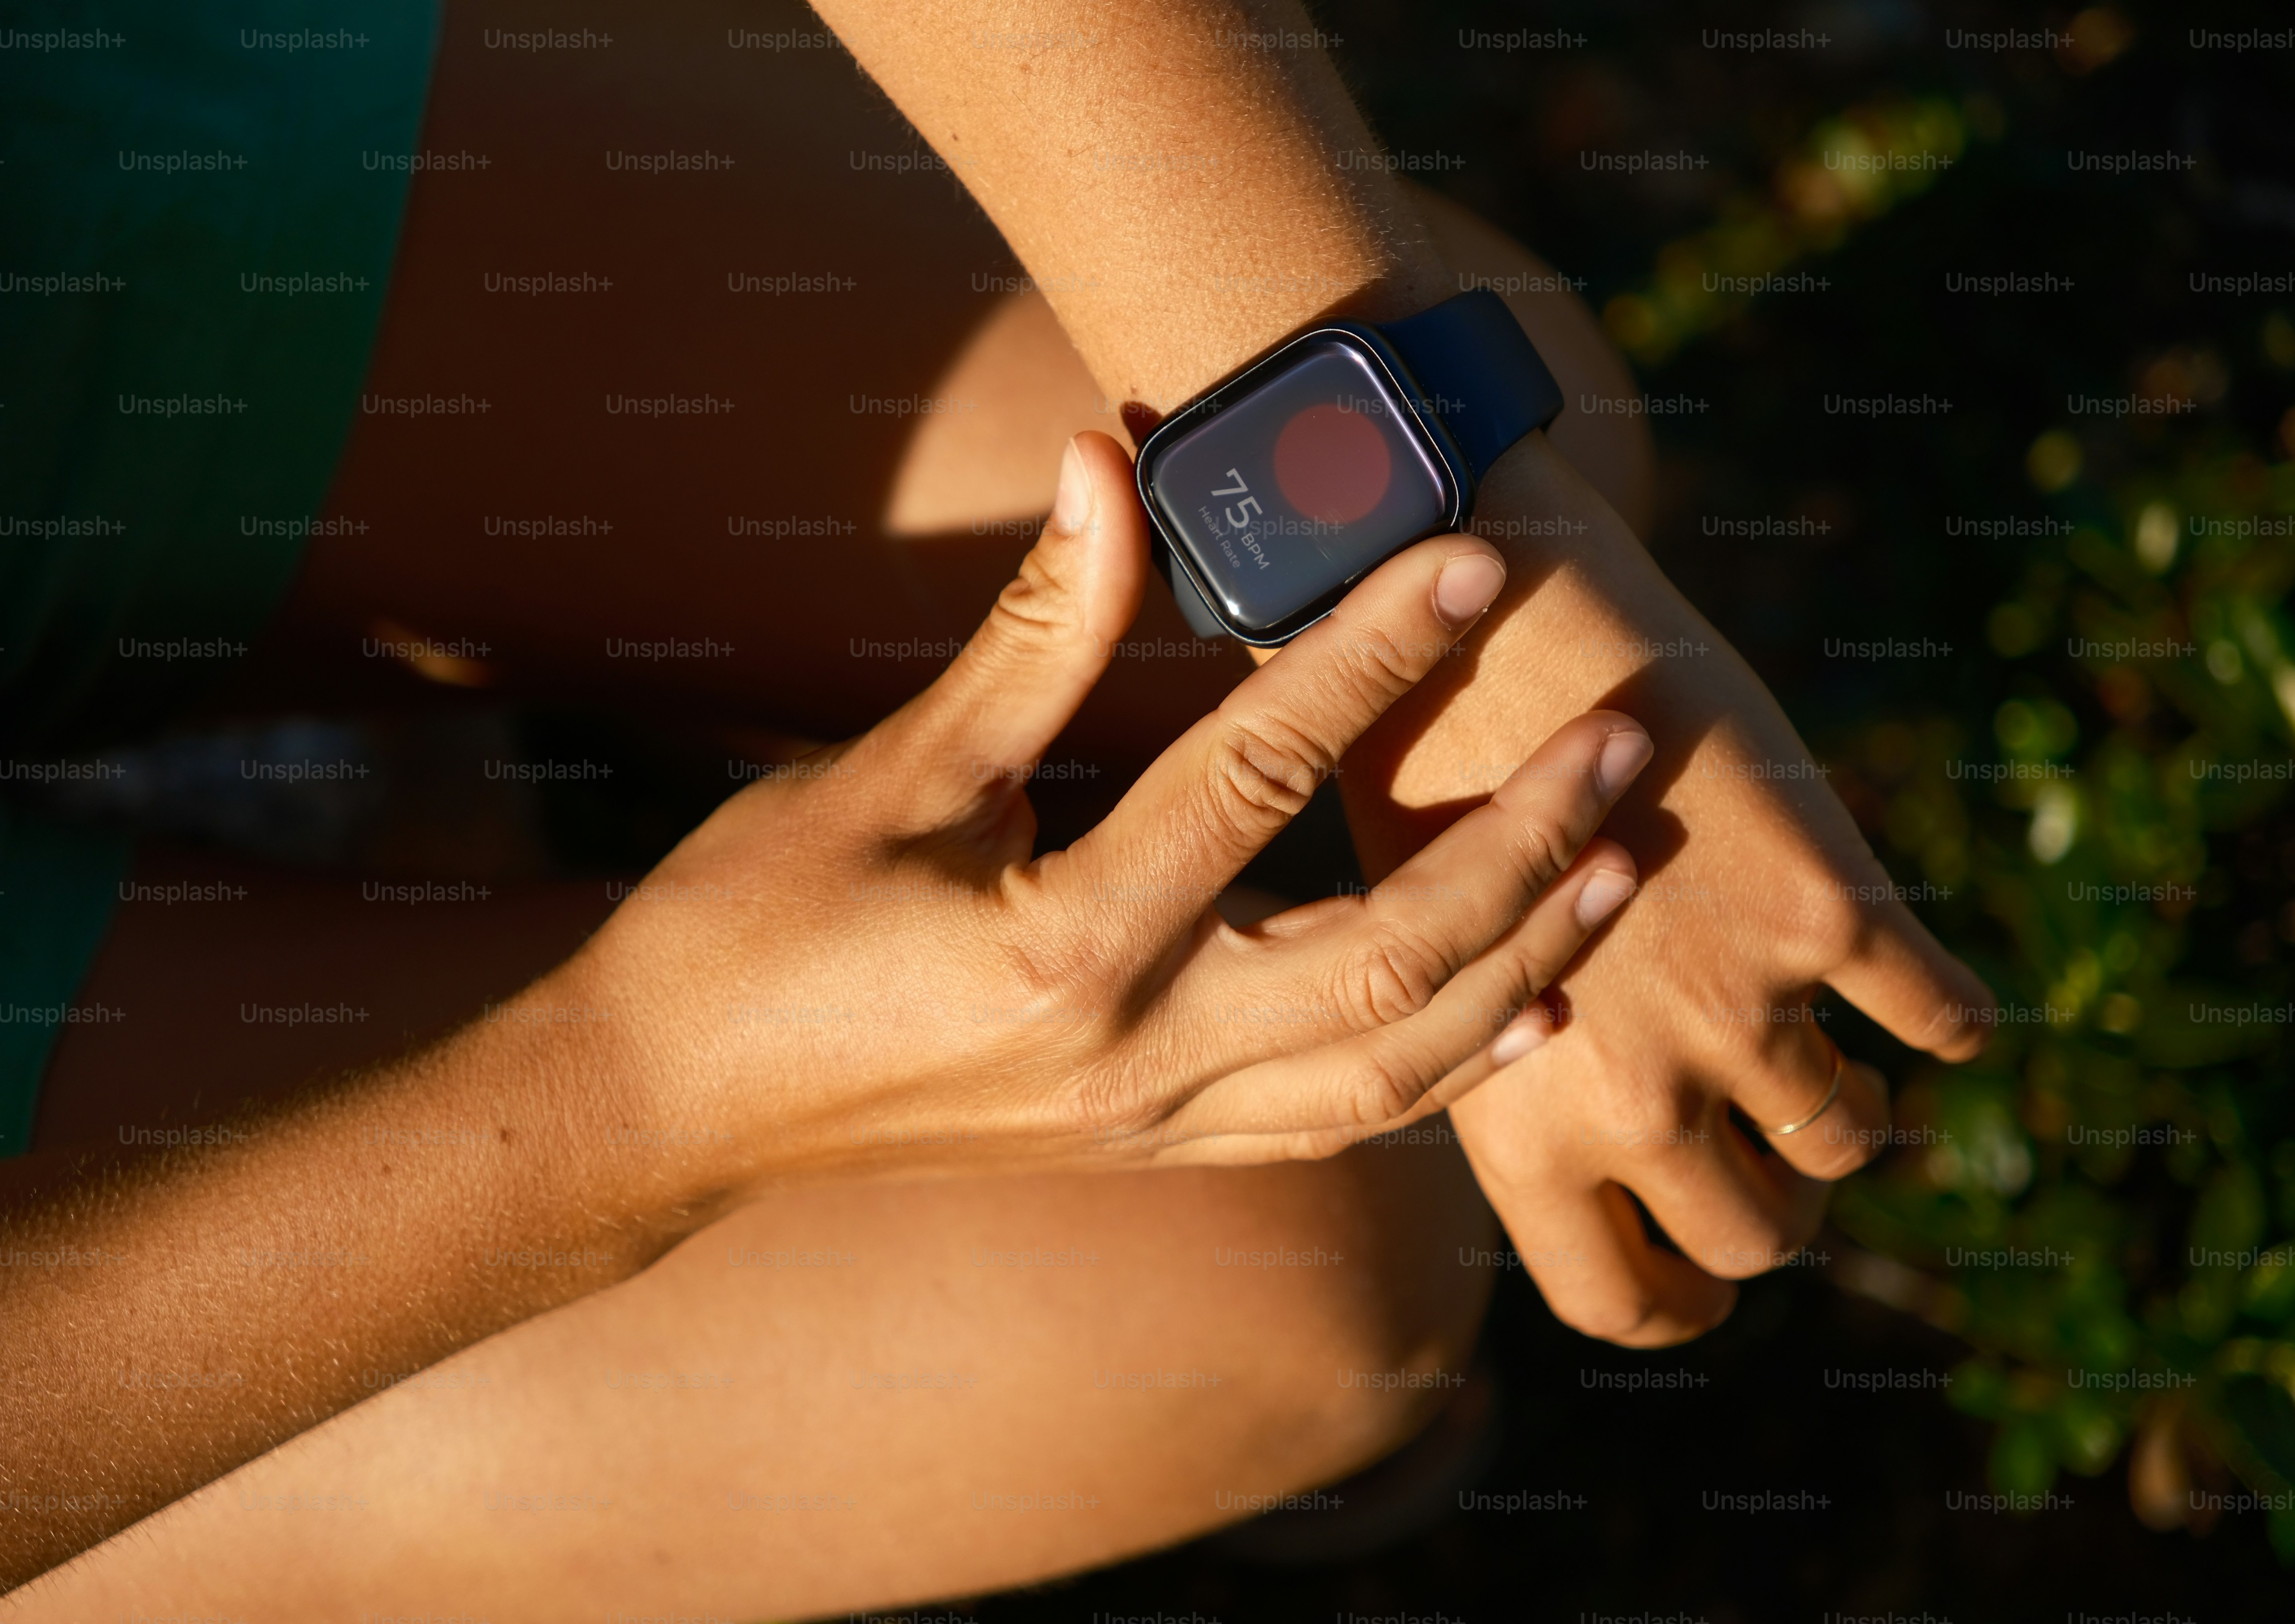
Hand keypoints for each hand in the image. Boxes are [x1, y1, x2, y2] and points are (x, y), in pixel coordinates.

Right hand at [563, 431, 1651, 1197]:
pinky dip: (1450, 1072)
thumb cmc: (753, 931)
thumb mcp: (891, 772)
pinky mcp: (1155, 1147)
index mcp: (1065, 947)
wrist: (669, 1110)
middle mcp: (1139, 1056)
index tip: (1467, 556)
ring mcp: (1157, 1122)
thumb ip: (1031, 630)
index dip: (1372, 652)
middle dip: (1522, 843)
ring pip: (1395, 1065)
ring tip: (1620, 869)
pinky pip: (1342, 1126)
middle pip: (1390, 954)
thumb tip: (1110, 462)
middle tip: (1625, 740)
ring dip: (1522, 963)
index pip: (1262, 773)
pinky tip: (1529, 1014)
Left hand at [1342, 434, 1996, 1345]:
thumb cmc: (1437, 794)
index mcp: (1522, 1126)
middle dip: (1774, 1203)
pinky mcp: (1826, 908)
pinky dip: (1949, 1016)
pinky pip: (1943, 1015)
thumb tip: (1611, 1155)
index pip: (1621, 1301)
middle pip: (1759, 1233)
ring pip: (1851, 1137)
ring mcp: (1740, 1003)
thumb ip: (1521, 1081)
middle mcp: (1636, 1092)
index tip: (1705, 1281)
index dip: (1678, 1306)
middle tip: (1771, 1147)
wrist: (1484, 632)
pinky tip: (1928, 998)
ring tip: (1825, 1052)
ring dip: (1850, 1111)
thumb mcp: (1446, 978)